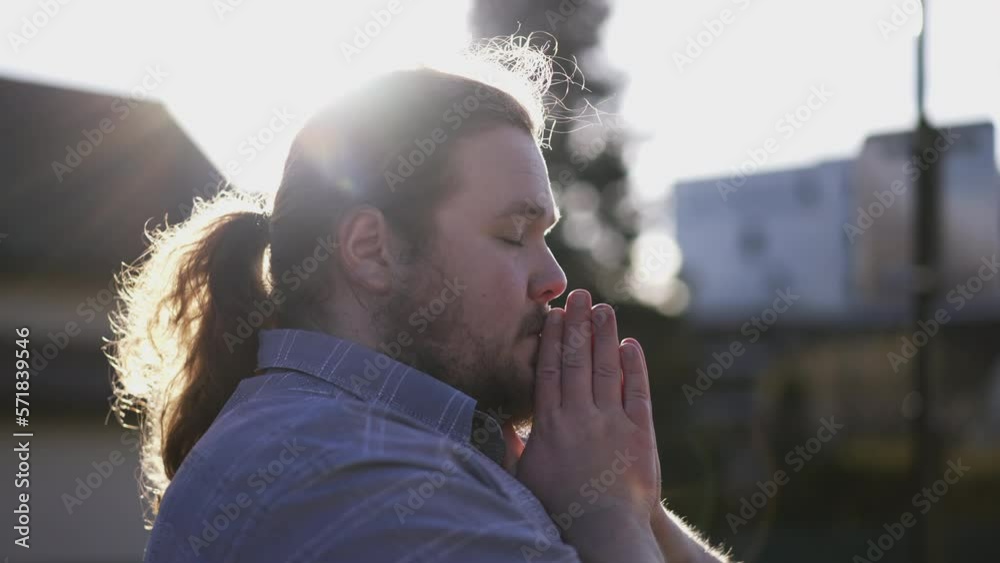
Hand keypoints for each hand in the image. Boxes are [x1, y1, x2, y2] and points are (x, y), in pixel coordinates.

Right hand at [516, 289, 661, 540]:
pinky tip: (630, 345)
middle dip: (577, 324)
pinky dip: (634, 367)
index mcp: (549, 424)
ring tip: (603, 308)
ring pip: (607, 368)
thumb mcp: (525, 476)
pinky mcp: (639, 433)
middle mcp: (579, 416)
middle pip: (577, 360)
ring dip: (605, 335)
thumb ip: (513, 446)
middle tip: (579, 295)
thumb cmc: (559, 507)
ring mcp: (611, 422)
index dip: (552, 339)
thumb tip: (500, 424)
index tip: (553, 314)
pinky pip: (636, 392)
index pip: (550, 370)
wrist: (603, 530)